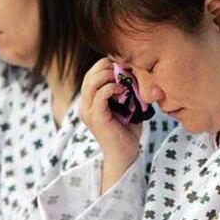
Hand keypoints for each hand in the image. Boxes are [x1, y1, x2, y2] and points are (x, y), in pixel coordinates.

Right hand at [80, 58, 141, 189]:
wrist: (125, 154)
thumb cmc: (128, 130)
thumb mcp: (127, 104)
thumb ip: (126, 88)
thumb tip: (135, 70)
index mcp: (89, 101)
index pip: (91, 74)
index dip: (106, 65)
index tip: (124, 65)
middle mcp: (84, 105)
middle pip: (89, 74)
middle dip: (107, 67)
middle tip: (125, 70)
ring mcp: (88, 111)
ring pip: (91, 82)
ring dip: (109, 76)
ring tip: (124, 80)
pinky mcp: (96, 118)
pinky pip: (99, 95)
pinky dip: (111, 88)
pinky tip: (123, 90)